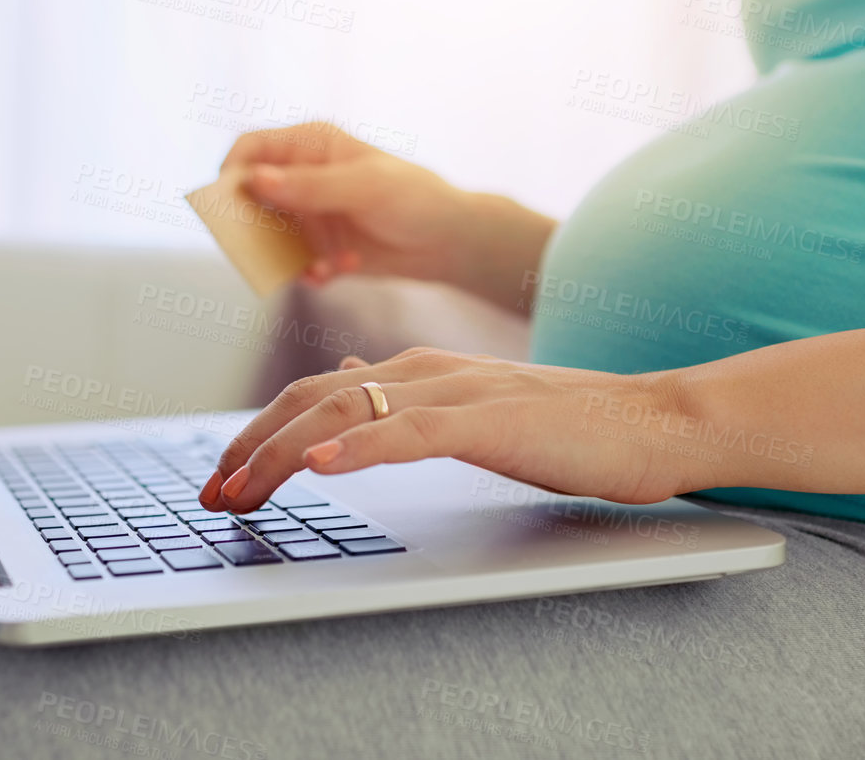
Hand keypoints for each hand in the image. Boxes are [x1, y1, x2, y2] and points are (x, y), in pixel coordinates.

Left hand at [197, 348, 700, 513]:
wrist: (651, 420)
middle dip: (252, 447)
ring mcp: (457, 392)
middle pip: (312, 401)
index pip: (316, 396)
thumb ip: (411, 404)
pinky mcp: (493, 421)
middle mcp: (424, 371)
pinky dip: (361, 449)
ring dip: (285, 454)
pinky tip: (324, 468)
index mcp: (417, 371)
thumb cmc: (568, 426)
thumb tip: (351, 395)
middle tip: (212, 493)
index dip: (261, 434)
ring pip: (348, 414)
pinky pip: (413, 433)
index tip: (225, 476)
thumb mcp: (472, 411)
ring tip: (244, 489)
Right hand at [220, 122, 472, 287]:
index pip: (251, 149)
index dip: (232, 174)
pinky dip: (309, 269)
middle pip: (252, 196)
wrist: (451, 242)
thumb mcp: (364, 188)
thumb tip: (257, 180)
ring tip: (322, 266)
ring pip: (271, 235)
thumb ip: (310, 186)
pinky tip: (337, 271)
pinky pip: (293, 261)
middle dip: (258, 227)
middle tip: (266, 250)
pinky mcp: (318, 245)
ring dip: (289, 255)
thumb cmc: (415, 199)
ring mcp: (310, 212)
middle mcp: (303, 176)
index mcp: (310, 144)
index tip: (226, 208)